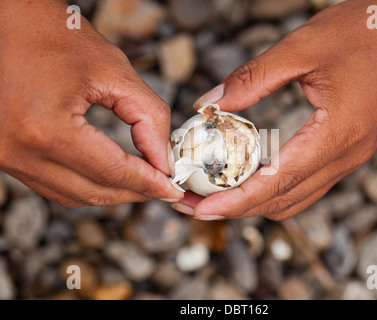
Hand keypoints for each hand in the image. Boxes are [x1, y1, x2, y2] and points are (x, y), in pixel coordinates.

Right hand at [0, 1, 182, 206]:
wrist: (6, 23)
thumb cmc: (54, 35)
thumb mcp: (113, 70)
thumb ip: (149, 117)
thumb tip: (163, 160)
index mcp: (46, 128)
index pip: (111, 171)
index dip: (149, 183)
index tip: (173, 188)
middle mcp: (18, 152)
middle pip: (94, 192)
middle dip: (136, 192)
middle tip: (165, 187)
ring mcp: (7, 157)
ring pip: (74, 196)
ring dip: (113, 192)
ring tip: (143, 182)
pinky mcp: (6, 155)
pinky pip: (54, 186)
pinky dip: (88, 185)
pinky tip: (111, 175)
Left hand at [174, 0, 376, 219]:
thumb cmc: (358, 33)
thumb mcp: (299, 48)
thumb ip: (251, 79)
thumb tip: (209, 104)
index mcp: (338, 132)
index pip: (280, 180)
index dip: (238, 199)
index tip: (204, 208)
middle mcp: (347, 155)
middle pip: (285, 199)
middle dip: (239, 207)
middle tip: (198, 204)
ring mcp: (350, 158)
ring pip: (296, 199)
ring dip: (256, 202)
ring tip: (218, 195)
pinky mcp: (347, 153)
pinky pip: (307, 186)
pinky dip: (275, 190)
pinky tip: (251, 179)